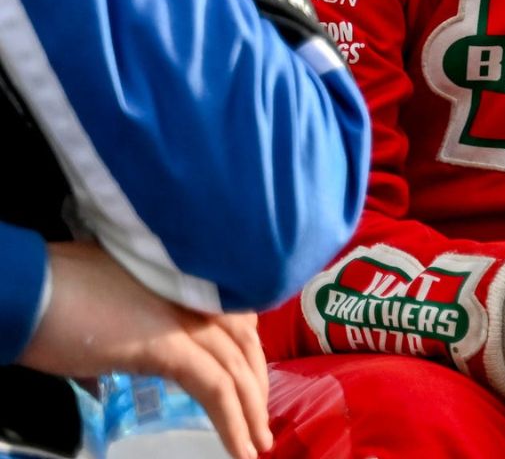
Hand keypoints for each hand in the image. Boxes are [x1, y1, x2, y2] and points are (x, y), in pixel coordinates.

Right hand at [17, 242, 269, 458]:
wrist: (27, 290)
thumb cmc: (56, 294)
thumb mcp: (112, 304)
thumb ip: (136, 322)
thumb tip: (123, 356)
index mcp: (185, 280)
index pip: (237, 316)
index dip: (248, 352)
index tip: (251, 383)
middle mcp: (194, 294)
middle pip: (244, 343)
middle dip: (255, 385)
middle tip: (260, 421)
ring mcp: (185, 317)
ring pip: (235, 368)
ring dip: (250, 411)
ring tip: (256, 443)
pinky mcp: (170, 346)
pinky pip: (215, 388)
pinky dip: (232, 421)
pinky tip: (240, 447)